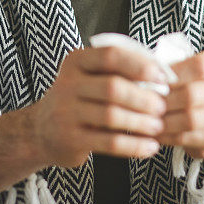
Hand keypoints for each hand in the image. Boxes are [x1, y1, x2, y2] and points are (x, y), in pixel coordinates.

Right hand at [29, 47, 168, 167]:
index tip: (163, 77)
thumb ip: (117, 71)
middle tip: (162, 107)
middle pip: (113, 87)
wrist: (41, 130)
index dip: (141, 65)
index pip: (111, 56)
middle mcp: (67, 83)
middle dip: (143, 98)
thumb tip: (162, 74)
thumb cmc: (78, 99)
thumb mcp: (89, 76)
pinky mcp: (70, 139)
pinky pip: (108, 142)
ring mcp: (66, 112)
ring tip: (158, 127)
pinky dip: (133, 145)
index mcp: (76, 61)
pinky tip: (149, 147)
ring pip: (112, 116)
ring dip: (141, 122)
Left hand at [157, 51, 203, 161]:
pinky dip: (167, 136)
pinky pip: (188, 138)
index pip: (199, 66)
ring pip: (190, 119)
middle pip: (192, 94)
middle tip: (146, 103)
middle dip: (164, 100)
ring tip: (148, 120)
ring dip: (165, 120)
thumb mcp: (188, 73)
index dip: (174, 73)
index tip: (154, 80)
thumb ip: (171, 72)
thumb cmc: (195, 90)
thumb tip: (144, 77)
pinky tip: (155, 133)